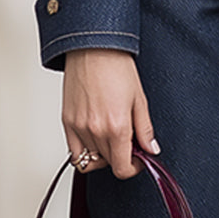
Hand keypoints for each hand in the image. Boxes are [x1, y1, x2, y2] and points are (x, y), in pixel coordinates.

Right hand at [62, 48, 158, 179]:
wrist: (93, 48)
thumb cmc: (116, 68)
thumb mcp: (139, 100)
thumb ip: (145, 130)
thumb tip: (151, 149)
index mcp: (116, 128)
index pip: (122, 169)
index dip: (133, 168)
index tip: (138, 158)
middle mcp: (95, 131)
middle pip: (108, 164)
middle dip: (121, 157)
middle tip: (128, 141)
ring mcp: (78, 127)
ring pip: (91, 159)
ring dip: (103, 154)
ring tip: (111, 136)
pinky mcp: (67, 121)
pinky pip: (74, 151)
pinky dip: (85, 150)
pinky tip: (95, 137)